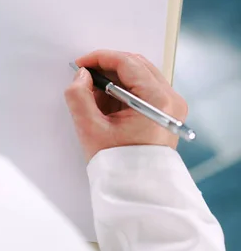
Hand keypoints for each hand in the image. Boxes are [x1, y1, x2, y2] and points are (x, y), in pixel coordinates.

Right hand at [65, 51, 187, 161]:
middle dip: (107, 66)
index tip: (80, 63)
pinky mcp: (166, 112)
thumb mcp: (90, 129)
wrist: (138, 192)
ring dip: (115, 78)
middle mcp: (170, 99)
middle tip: (84, 75)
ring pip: (139, 75)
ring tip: (93, 93)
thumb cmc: (118, 164)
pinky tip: (106, 102)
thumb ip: (79, 96)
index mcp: (157, 101)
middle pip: (136, 65)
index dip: (100, 58)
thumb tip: (81, 76)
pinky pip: (143, 89)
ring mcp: (171, 105)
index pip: (128, 63)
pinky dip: (123, 89)